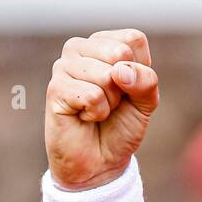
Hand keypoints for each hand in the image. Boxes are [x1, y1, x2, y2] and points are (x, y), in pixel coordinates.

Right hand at [45, 29, 159, 188]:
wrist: (100, 162)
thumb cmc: (120, 125)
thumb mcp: (146, 101)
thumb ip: (146, 80)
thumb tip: (120, 71)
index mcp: (102, 43)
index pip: (133, 40)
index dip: (140, 70)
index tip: (128, 89)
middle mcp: (78, 48)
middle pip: (120, 54)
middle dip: (125, 87)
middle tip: (110, 102)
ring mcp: (63, 66)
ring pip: (107, 76)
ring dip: (111, 102)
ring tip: (96, 110)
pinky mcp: (55, 89)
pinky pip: (93, 96)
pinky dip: (97, 113)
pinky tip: (84, 117)